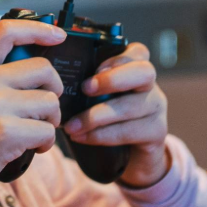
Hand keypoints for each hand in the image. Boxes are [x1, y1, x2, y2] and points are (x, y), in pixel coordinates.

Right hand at [0, 19, 65, 185]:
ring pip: (49, 101)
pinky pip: (47, 130)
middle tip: (45, 105)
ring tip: (35, 130)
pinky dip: (46, 142)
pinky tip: (34, 148)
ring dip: (50, 119)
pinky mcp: (7, 132)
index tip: (58, 35)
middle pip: (42, 69)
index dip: (38, 30)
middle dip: (53, 88)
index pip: (5, 32)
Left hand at [64, 41, 169, 187]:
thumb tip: (50, 77)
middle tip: (85, 89)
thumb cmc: (105, 117)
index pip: (137, 52)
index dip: (118, 57)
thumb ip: (83, 83)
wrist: (127, 154)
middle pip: (144, 72)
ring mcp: (156, 108)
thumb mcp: (95, 96)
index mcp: (135, 68)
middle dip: (113, 79)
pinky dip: (102, 135)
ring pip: (133, 106)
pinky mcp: (156, 132)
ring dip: (98, 116)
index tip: (94, 67)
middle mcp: (150, 85)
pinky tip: (81, 137)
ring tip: (71, 125)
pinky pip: (130, 131)